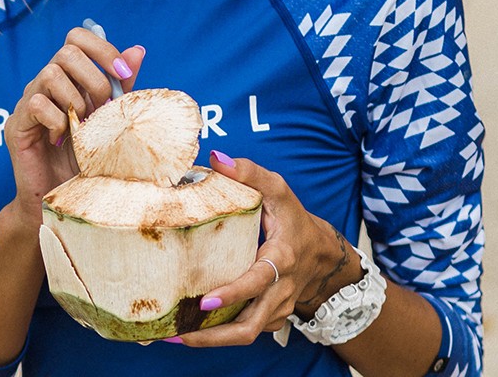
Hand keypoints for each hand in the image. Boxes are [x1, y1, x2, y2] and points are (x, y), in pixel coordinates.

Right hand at [2, 28, 144, 225]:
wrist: (61, 199)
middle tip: (104, 110)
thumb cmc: (86, 160)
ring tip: (82, 127)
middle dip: (95, 79)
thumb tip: (137, 50)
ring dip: (76, 101)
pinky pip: (36, 104)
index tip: (123, 73)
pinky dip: (57, 121)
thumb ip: (119, 87)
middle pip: (67, 51)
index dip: (103, 49)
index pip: (77, 38)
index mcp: (68, 77)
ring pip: (51, 74)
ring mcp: (27, 101)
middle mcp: (44, 83)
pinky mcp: (16, 125)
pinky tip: (63, 139)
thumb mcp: (109, 120)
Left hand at [174, 152, 362, 346]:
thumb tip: (215, 158)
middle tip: (179, 334)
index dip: (234, 294)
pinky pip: (246, 330)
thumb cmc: (294, 218)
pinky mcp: (271, 317)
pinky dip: (220, 335)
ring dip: (212, 340)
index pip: (258, 282)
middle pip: (250, 326)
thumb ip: (249, 173)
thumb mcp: (278, 190)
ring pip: (247, 334)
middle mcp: (281, 291)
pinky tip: (190, 330)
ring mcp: (278, 308)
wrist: (322, 252)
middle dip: (214, 335)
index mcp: (282, 260)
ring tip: (175, 336)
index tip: (206, 302)